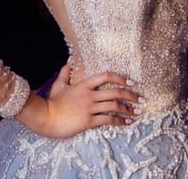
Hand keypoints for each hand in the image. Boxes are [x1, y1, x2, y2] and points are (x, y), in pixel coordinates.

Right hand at [29, 64, 144, 138]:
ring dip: (128, 109)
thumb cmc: (51, 102)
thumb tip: (67, 63)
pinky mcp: (88, 121)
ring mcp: (90, 108)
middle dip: (131, 95)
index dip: (120, 78)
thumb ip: (64, 74)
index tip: (131, 82)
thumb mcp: (58, 85)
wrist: (45, 117)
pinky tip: (126, 123)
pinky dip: (119, 121)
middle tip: (142, 99)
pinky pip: (108, 120)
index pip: (106, 76)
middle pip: (115, 92)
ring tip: (137, 112)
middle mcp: (90, 95)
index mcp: (84, 85)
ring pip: (114, 106)